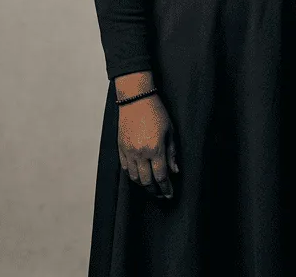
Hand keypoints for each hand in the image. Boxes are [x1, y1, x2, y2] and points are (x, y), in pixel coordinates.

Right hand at [115, 74, 178, 198]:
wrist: (136, 100)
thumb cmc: (156, 113)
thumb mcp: (170, 131)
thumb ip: (172, 153)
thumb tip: (175, 171)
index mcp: (155, 149)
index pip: (161, 176)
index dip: (166, 188)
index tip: (170, 195)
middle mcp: (140, 153)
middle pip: (147, 181)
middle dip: (155, 191)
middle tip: (161, 195)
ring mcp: (128, 152)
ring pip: (135, 177)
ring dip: (144, 185)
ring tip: (152, 188)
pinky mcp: (120, 149)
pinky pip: (126, 169)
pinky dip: (133, 176)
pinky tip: (139, 177)